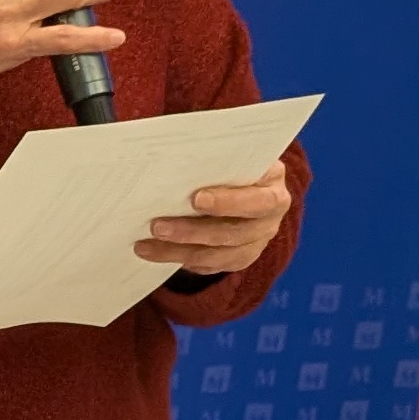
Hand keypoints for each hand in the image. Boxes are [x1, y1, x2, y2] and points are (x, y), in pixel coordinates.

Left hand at [138, 159, 294, 276]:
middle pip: (235, 232)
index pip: (259, 200)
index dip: (228, 202)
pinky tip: (154, 253)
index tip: (196, 199)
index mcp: (272, 185)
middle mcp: (269, 217)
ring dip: (178, 251)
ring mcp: (256, 240)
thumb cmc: (229, 163)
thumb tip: (172, 153)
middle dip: (192, 231)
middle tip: (157, 226)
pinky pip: (210, 265)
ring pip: (218, 254)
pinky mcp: (239, 257)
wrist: (239, 183)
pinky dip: (180, 260)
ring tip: (146, 245)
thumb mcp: (229, 154)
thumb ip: (212, 158)